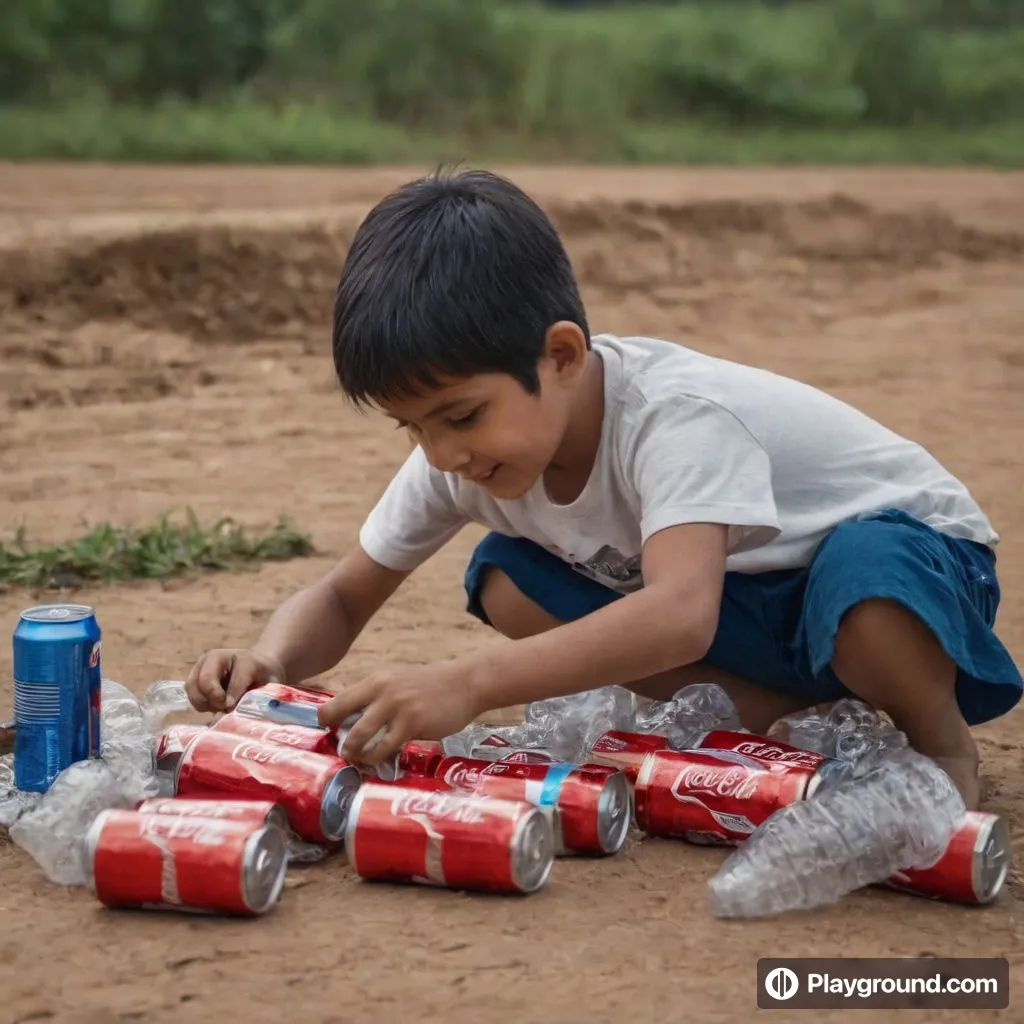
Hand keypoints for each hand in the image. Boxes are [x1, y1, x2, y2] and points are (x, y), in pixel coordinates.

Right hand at [185, 648, 285, 712]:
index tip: (234, 707)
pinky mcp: (194, 677)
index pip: (235, 680)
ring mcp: (202, 665)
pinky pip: (191, 695)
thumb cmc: (263, 678)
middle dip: (215, 700)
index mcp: (242, 658)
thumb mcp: (269, 685)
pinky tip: (214, 705)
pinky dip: (200, 704)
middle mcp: (216, 657)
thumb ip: (255, 697)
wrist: (256, 667)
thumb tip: (229, 711)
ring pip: (193, 688)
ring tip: (220, 706)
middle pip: (205, 681)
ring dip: (205, 703)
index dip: (234, 697)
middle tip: (225, 708)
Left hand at [318, 661, 480, 766]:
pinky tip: (379, 763)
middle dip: (336, 738)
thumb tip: (353, 719)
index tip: (329, 733)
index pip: (337, 700)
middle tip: (341, 752)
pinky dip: (377, 759)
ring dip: (353, 753)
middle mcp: (381, 690)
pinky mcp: (412, 723)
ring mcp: (396, 707)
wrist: (465, 683)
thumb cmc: (431, 686)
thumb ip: (377, 697)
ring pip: (360, 736)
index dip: (327, 719)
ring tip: (357, 760)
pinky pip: (385, 748)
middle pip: (340, 716)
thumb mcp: (399, 682)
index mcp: (375, 680)